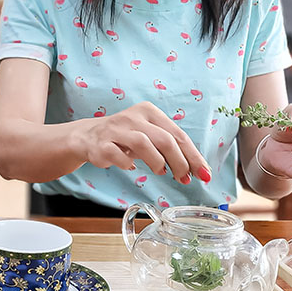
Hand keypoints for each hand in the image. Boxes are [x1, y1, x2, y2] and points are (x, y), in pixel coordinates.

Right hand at [67, 101, 210, 183]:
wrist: (88, 136)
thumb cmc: (124, 138)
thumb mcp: (148, 136)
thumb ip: (169, 149)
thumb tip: (194, 169)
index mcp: (149, 112)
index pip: (178, 134)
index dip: (193, 156)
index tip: (204, 173)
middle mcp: (133, 117)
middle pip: (164, 139)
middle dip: (179, 162)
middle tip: (184, 178)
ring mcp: (116, 129)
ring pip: (143, 144)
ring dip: (156, 162)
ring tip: (159, 171)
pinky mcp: (101, 143)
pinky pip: (119, 156)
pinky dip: (128, 165)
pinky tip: (130, 167)